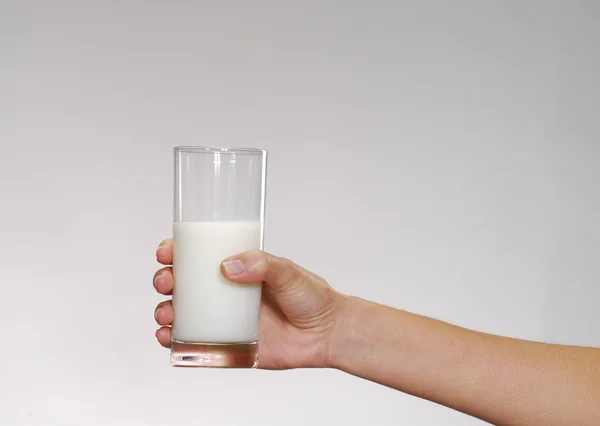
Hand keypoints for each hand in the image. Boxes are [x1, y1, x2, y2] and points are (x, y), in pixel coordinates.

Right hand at [153, 240, 345, 368]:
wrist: (327, 334)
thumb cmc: (311, 298)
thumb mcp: (289, 271)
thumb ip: (263, 264)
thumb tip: (229, 265)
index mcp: (238, 270)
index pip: (199, 256)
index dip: (177, 252)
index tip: (167, 252)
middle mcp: (226, 293)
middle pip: (182, 284)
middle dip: (165, 280)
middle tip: (166, 282)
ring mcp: (224, 320)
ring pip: (182, 314)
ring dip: (165, 311)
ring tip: (167, 313)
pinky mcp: (227, 346)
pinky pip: (194, 344)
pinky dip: (175, 341)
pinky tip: (169, 338)